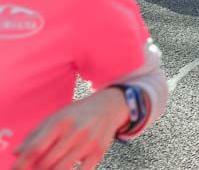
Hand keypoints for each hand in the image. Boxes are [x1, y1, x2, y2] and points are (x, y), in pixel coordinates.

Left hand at [13, 88, 128, 169]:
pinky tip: (66, 168)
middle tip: (35, 169)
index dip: (22, 163)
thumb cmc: (76, 114)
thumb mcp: (55, 117)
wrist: (109, 107)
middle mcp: (75, 132)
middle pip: (46, 162)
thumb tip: (16, 153)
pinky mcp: (99, 152)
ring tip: (49, 168)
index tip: (16, 169)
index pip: (36, 148)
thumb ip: (34, 135)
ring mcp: (88, 143)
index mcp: (60, 122)